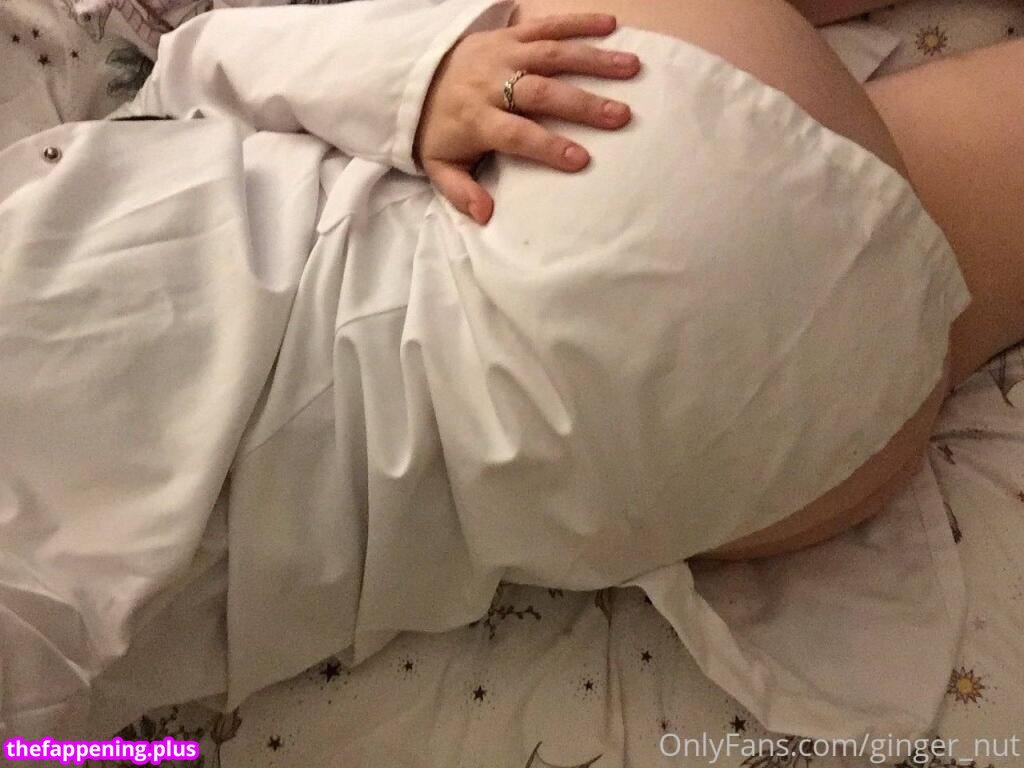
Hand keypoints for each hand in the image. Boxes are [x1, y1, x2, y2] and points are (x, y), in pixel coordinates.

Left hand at [414, 13, 640, 223]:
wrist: (412, 80)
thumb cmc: (438, 130)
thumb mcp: (439, 168)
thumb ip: (461, 193)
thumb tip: (485, 216)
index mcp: (475, 119)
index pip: (515, 134)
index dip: (546, 146)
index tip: (581, 160)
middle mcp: (490, 82)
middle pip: (539, 91)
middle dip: (581, 103)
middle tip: (620, 116)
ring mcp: (502, 53)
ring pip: (550, 54)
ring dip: (593, 59)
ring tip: (631, 68)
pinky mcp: (509, 34)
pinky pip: (545, 25)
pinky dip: (578, 22)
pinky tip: (611, 25)